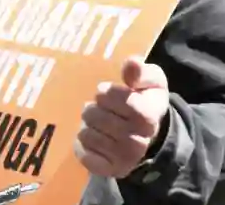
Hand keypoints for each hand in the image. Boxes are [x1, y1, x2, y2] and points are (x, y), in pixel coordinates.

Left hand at [74, 57, 169, 177]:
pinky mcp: (109, 170)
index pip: (106, 95)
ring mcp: (123, 158)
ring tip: (102, 125)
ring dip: (89, 126)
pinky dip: (83, 145)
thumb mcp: (151, 80)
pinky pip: (82, 154)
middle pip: (90, 113)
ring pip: (84, 133)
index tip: (112, 94)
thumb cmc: (146, 100)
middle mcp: (137, 141)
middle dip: (95, 108)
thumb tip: (131, 64)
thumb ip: (141, 70)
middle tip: (106, 111)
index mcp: (148, 116)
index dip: (105, 92)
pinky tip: (96, 141)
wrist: (153, 134)